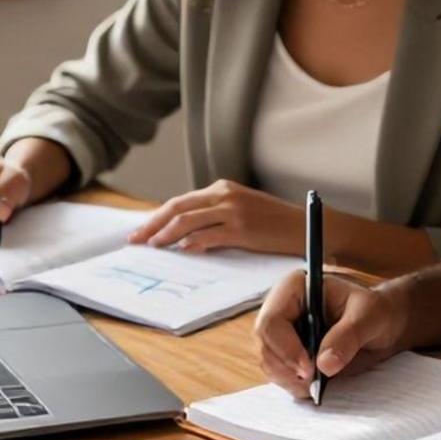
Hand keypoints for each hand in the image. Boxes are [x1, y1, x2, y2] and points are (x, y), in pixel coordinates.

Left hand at [128, 180, 303, 254]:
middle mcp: (225, 195)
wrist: (306, 225)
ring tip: (152, 246)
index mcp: (222, 188)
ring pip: (188, 221)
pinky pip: (209, 236)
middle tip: (135, 240)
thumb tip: (184, 233)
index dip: (157, 216)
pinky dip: (192, 244)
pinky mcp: (242, 229)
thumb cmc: (274, 222)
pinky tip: (181, 251)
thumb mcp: (242, 208)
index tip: (140, 230)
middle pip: (177, 208)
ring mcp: (233, 211)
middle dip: (152, 225)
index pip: (181, 201)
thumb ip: (216, 213)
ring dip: (166, 235)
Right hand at [253, 271, 408, 398]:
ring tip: (317, 385)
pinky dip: (293, 385)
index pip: (272, 320)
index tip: (309, 369)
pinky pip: (278, 374)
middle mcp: (282, 308)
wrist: (382, 325)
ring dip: (289, 380)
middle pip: (264, 344)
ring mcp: (281, 332)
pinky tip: (314, 385)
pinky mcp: (286, 353)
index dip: (285, 348)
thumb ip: (348, 336)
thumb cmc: (375, 311)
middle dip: (286, 369)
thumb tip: (324, 364)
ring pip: (268, 362)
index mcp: (295, 287)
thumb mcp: (369, 317)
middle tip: (313, 383)